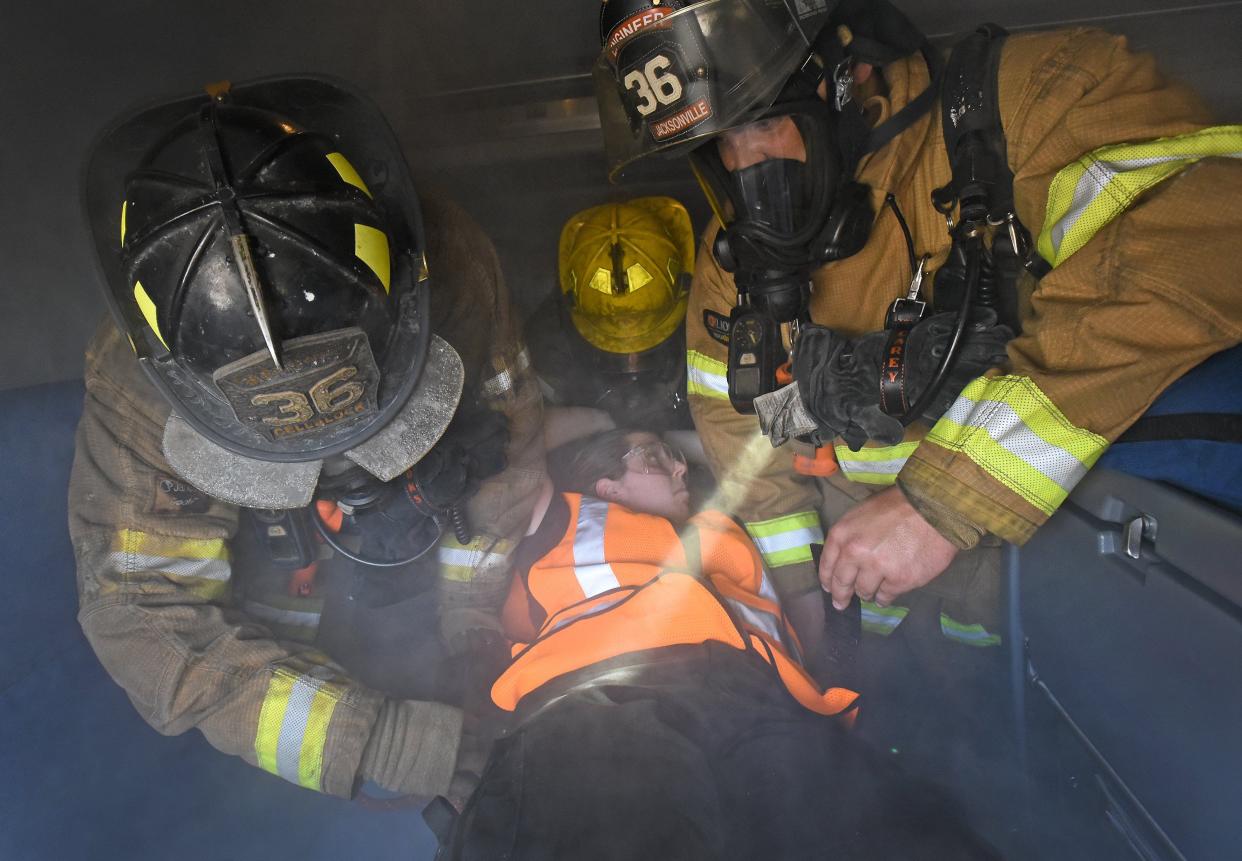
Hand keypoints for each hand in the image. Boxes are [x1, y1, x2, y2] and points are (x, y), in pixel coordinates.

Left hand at [819, 487, 956, 608]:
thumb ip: (849, 537)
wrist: (932, 508)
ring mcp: (877, 568)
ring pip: (864, 592)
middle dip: (841, 595)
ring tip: (871, 592)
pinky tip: (886, 594)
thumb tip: (843, 561)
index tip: (829, 588)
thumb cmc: (897, 507)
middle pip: (842, 583)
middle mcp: (855, 553)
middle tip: (841, 603)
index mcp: (843, 534)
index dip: (827, 579)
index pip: (827, 565)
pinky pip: (886, 596)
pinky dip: (885, 597)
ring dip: (867, 593)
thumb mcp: (861, 514)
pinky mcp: (899, 581)